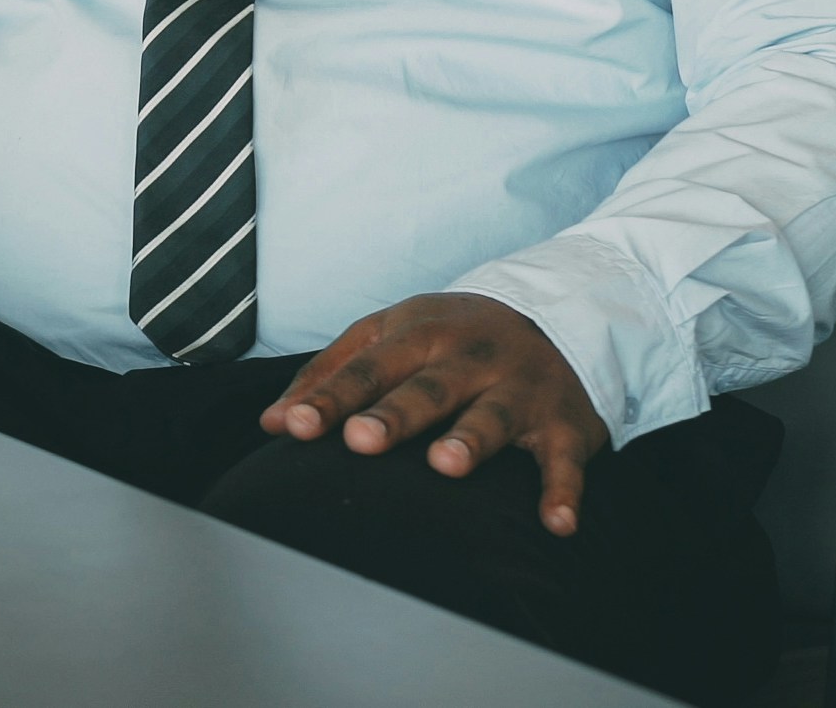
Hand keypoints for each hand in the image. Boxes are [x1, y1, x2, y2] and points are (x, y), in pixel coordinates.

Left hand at [258, 293, 609, 535]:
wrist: (558, 311)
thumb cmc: (451, 336)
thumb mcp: (389, 335)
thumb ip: (329, 374)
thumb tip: (270, 421)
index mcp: (420, 334)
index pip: (366, 367)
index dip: (330, 398)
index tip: (293, 426)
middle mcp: (470, 358)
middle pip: (427, 388)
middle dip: (395, 414)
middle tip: (360, 440)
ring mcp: (520, 389)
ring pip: (493, 414)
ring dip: (471, 439)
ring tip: (445, 464)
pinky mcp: (565, 424)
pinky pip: (565, 461)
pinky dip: (564, 491)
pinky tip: (555, 524)